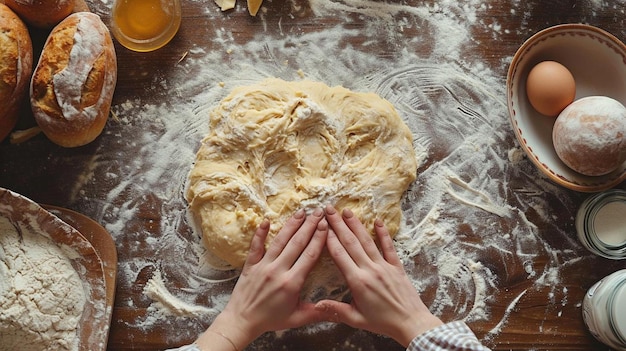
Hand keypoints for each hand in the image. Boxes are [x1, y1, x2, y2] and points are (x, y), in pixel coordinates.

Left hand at [196, 208, 327, 350]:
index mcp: (292, 282)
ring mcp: (263, 266)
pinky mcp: (250, 264)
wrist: (242, 321)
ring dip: (291, 225)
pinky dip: (260, 233)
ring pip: (280, 241)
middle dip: (309, 225)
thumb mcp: (297, 318)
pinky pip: (256, 246)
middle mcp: (278, 270)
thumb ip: (317, 313)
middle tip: (318, 212)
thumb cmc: (270, 320)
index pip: (309, 255)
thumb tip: (336, 310)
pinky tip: (266, 220)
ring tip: (301, 212)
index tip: (326, 225)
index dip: (319, 238)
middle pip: (297, 243)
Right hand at [315, 205, 442, 346]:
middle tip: (329, 210)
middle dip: (338, 225)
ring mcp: (384, 266)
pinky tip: (378, 221)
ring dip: (356, 225)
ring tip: (347, 211)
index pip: (340, 255)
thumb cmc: (383, 323)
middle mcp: (370, 270)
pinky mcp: (396, 266)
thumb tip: (316, 306)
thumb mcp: (356, 319)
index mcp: (358, 282)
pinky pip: (389, 247)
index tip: (321, 226)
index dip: (329, 239)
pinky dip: (383, 233)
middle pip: (351, 243)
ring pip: (367, 241)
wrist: (411, 323)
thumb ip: (336, 310)